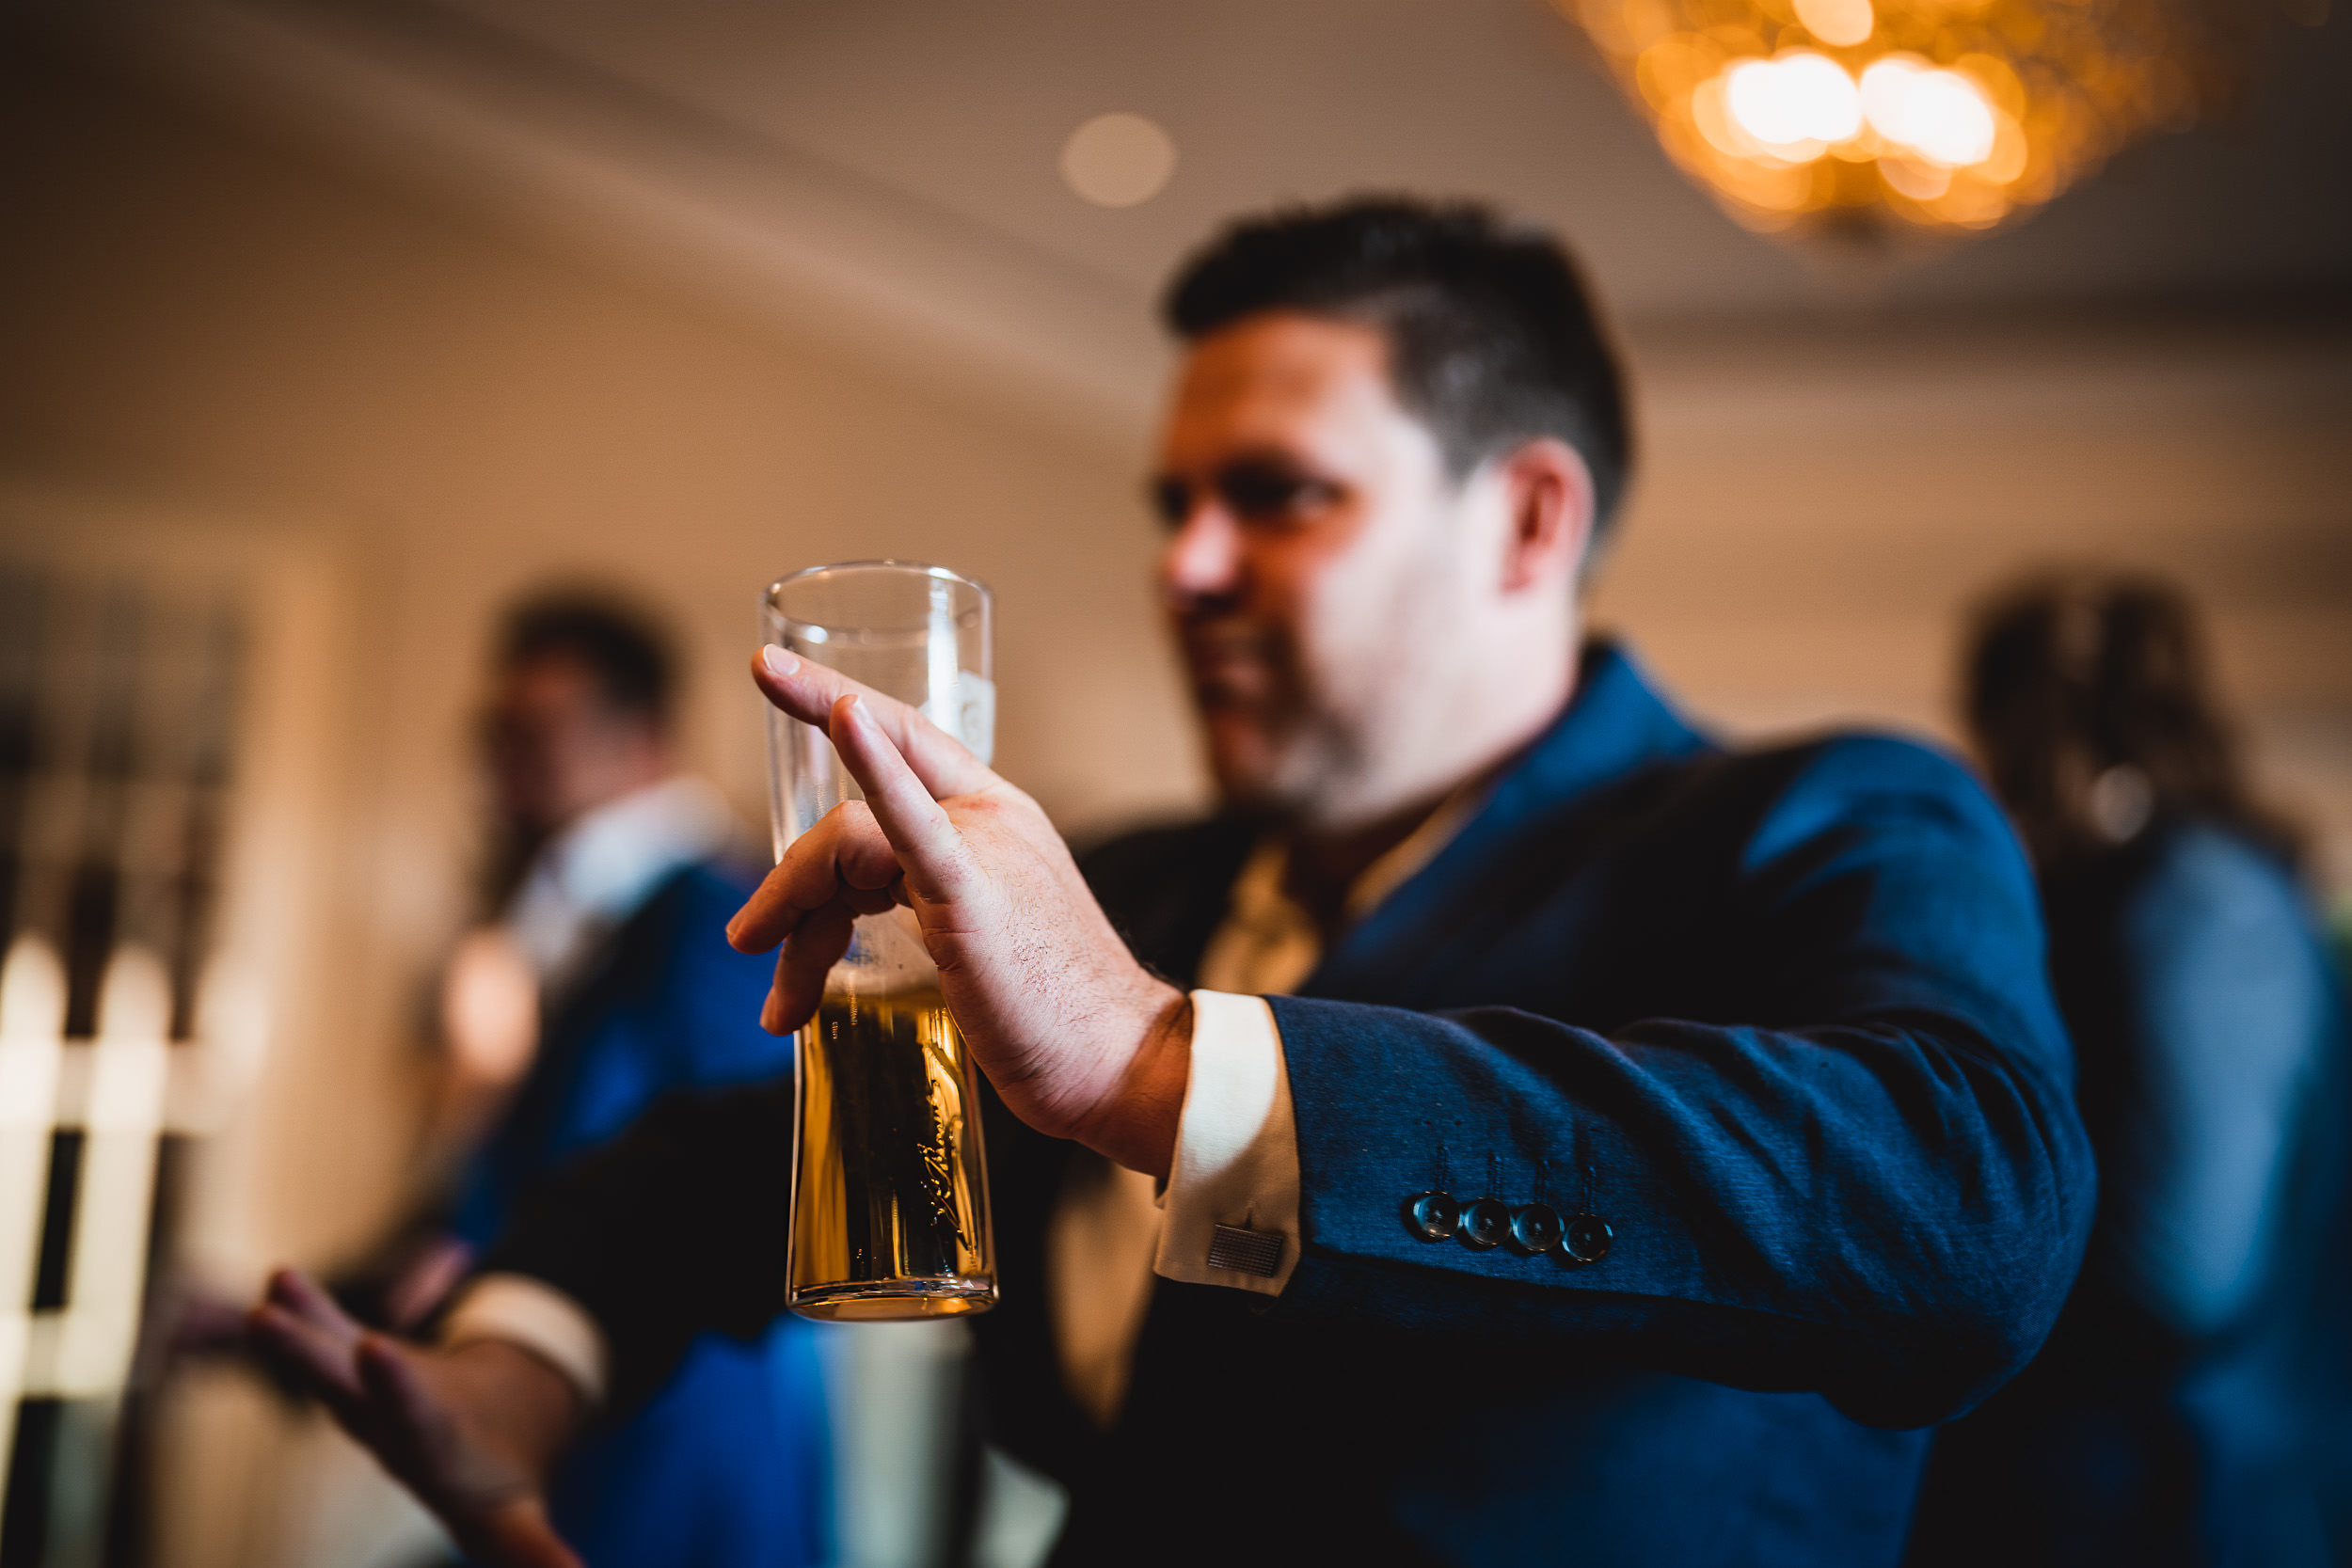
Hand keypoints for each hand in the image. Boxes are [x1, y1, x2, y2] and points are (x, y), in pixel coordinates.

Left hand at [247, 1270, 583, 1567]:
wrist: (465, 1473)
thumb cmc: (493, 1497)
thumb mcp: (515, 1525)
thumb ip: (535, 1553)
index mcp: (430, 1458)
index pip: (410, 1421)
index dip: (394, 1388)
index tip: (374, 1346)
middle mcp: (384, 1427)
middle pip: (340, 1386)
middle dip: (305, 1353)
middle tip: (260, 1319)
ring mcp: (368, 1397)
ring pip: (327, 1356)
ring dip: (292, 1325)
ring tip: (258, 1289)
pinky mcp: (366, 1369)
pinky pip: (335, 1332)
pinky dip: (310, 1306)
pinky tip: (279, 1277)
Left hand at [729, 647, 1193, 1177]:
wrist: (1125, 1065)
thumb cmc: (1058, 1021)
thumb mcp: (981, 943)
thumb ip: (927, 908)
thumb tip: (844, 928)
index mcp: (998, 820)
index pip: (905, 743)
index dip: (833, 701)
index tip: (771, 669)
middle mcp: (991, 817)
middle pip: (856, 807)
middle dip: (791, 870)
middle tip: (746, 938)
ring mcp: (983, 848)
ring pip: (848, 844)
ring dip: (794, 917)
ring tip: (778, 1004)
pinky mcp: (971, 893)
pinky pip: (911, 822)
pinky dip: (875, 765)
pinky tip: (844, 717)